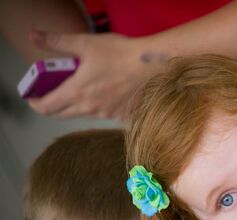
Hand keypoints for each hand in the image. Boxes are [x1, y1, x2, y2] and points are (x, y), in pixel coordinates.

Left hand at [26, 30, 165, 119]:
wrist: (154, 67)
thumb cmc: (122, 54)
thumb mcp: (86, 43)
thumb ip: (57, 42)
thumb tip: (35, 37)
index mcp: (76, 91)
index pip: (46, 107)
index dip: (35, 103)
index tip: (33, 97)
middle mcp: (90, 108)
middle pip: (62, 114)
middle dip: (53, 106)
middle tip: (53, 93)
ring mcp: (107, 114)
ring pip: (83, 114)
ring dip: (77, 105)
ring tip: (83, 89)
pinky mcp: (122, 117)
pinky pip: (105, 115)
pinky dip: (100, 107)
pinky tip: (107, 94)